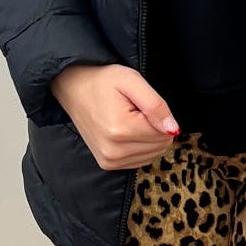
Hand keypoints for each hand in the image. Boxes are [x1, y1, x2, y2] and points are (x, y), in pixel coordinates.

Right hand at [50, 62, 180, 171]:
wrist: (72, 88)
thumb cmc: (102, 81)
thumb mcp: (132, 81)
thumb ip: (156, 106)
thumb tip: (173, 129)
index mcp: (121, 129)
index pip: (165, 134)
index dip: (159, 116)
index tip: (141, 104)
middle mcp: (114, 150)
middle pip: (160, 146)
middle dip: (155, 127)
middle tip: (135, 111)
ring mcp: (109, 160)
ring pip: (153, 155)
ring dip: (148, 137)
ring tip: (129, 120)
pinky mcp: (107, 164)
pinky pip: (140, 160)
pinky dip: (140, 146)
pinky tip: (126, 132)